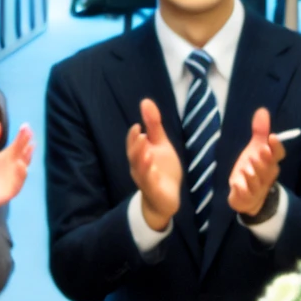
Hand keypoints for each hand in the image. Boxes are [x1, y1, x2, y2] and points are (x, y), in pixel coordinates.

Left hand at [0, 120, 34, 208]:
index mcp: (8, 156)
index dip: (23, 136)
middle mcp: (14, 167)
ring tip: (27, 149)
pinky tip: (20, 165)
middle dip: (27, 145)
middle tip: (29, 134)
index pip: (19, 144)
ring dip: (26, 159)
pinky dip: (20, 176)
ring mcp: (14, 179)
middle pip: (23, 155)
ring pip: (24, 169)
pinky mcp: (10, 192)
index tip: (25, 126)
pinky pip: (18, 184)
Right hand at [125, 98, 181, 231]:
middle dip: (136, 146)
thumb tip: (145, 101)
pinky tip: (154, 170)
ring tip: (147, 151)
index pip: (133, 144)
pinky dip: (151, 177)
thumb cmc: (161, 169)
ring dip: (142, 160)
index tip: (137, 125)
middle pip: (134, 156)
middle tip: (141, 134)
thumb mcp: (160, 144)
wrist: (166, 198)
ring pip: (140, 170)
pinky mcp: (154, 191)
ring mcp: (145, 180)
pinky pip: (150, 184)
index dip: (133, 136)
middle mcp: (138, 167)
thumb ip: (153, 125)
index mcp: (139, 155)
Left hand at [227, 107, 285, 217]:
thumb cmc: (254, 168)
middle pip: (268, 168)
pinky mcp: (246, 197)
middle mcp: (266, 175)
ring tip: (246, 169)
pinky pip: (245, 194)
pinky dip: (241, 190)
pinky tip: (236, 184)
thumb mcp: (256, 148)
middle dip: (265, 160)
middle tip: (260, 151)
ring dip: (252, 175)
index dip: (276, 146)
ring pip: (257, 182)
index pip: (278, 154)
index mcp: (271, 162)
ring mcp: (257, 188)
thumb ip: (260, 131)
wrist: (249, 196)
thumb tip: (262, 110)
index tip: (272, 136)